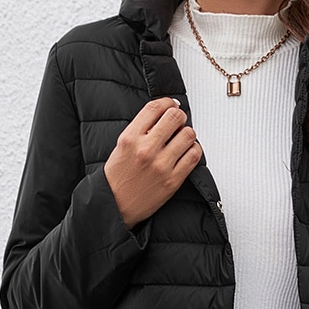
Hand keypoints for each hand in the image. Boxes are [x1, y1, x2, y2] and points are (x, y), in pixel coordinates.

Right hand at [104, 97, 202, 228]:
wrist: (115, 206)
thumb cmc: (118, 177)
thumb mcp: (121, 146)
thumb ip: (140, 129)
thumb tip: (164, 113)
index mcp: (131, 137)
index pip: (155, 107)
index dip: (167, 102)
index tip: (171, 105)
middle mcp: (146, 149)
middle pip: (174, 117)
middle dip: (179, 116)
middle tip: (177, 122)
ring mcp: (161, 165)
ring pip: (188, 134)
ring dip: (187, 133)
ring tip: (181, 139)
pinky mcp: (173, 180)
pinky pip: (194, 155)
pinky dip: (193, 150)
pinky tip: (186, 152)